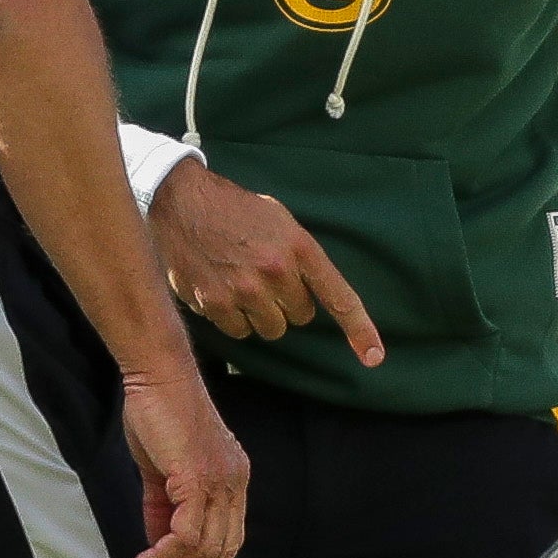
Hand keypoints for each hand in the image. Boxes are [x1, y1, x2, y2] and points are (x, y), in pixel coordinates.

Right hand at [119, 362, 248, 557]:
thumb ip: (163, 507)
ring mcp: (220, 480)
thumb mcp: (163, 470)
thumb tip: (156, 545)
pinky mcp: (198, 477)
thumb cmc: (158, 413)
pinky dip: (164, 554)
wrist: (157, 374)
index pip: (228, 539)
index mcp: (233, 478)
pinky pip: (186, 533)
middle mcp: (234, 482)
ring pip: (204, 547)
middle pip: (222, 550)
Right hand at [150, 162, 383, 365]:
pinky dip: (233, 317)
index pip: (338, 296)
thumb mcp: (280, 220)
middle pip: (299, 318)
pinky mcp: (214, 303)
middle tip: (266, 277)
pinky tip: (221, 288)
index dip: (359, 329)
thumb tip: (311, 295)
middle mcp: (276, 271)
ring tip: (242, 282)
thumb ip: (300, 256)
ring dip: (260, 314)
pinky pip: (238, 332)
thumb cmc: (237, 210)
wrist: (183, 200)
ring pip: (269, 329)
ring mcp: (244, 290)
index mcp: (299, 247)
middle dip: (287, 303)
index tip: (373, 357)